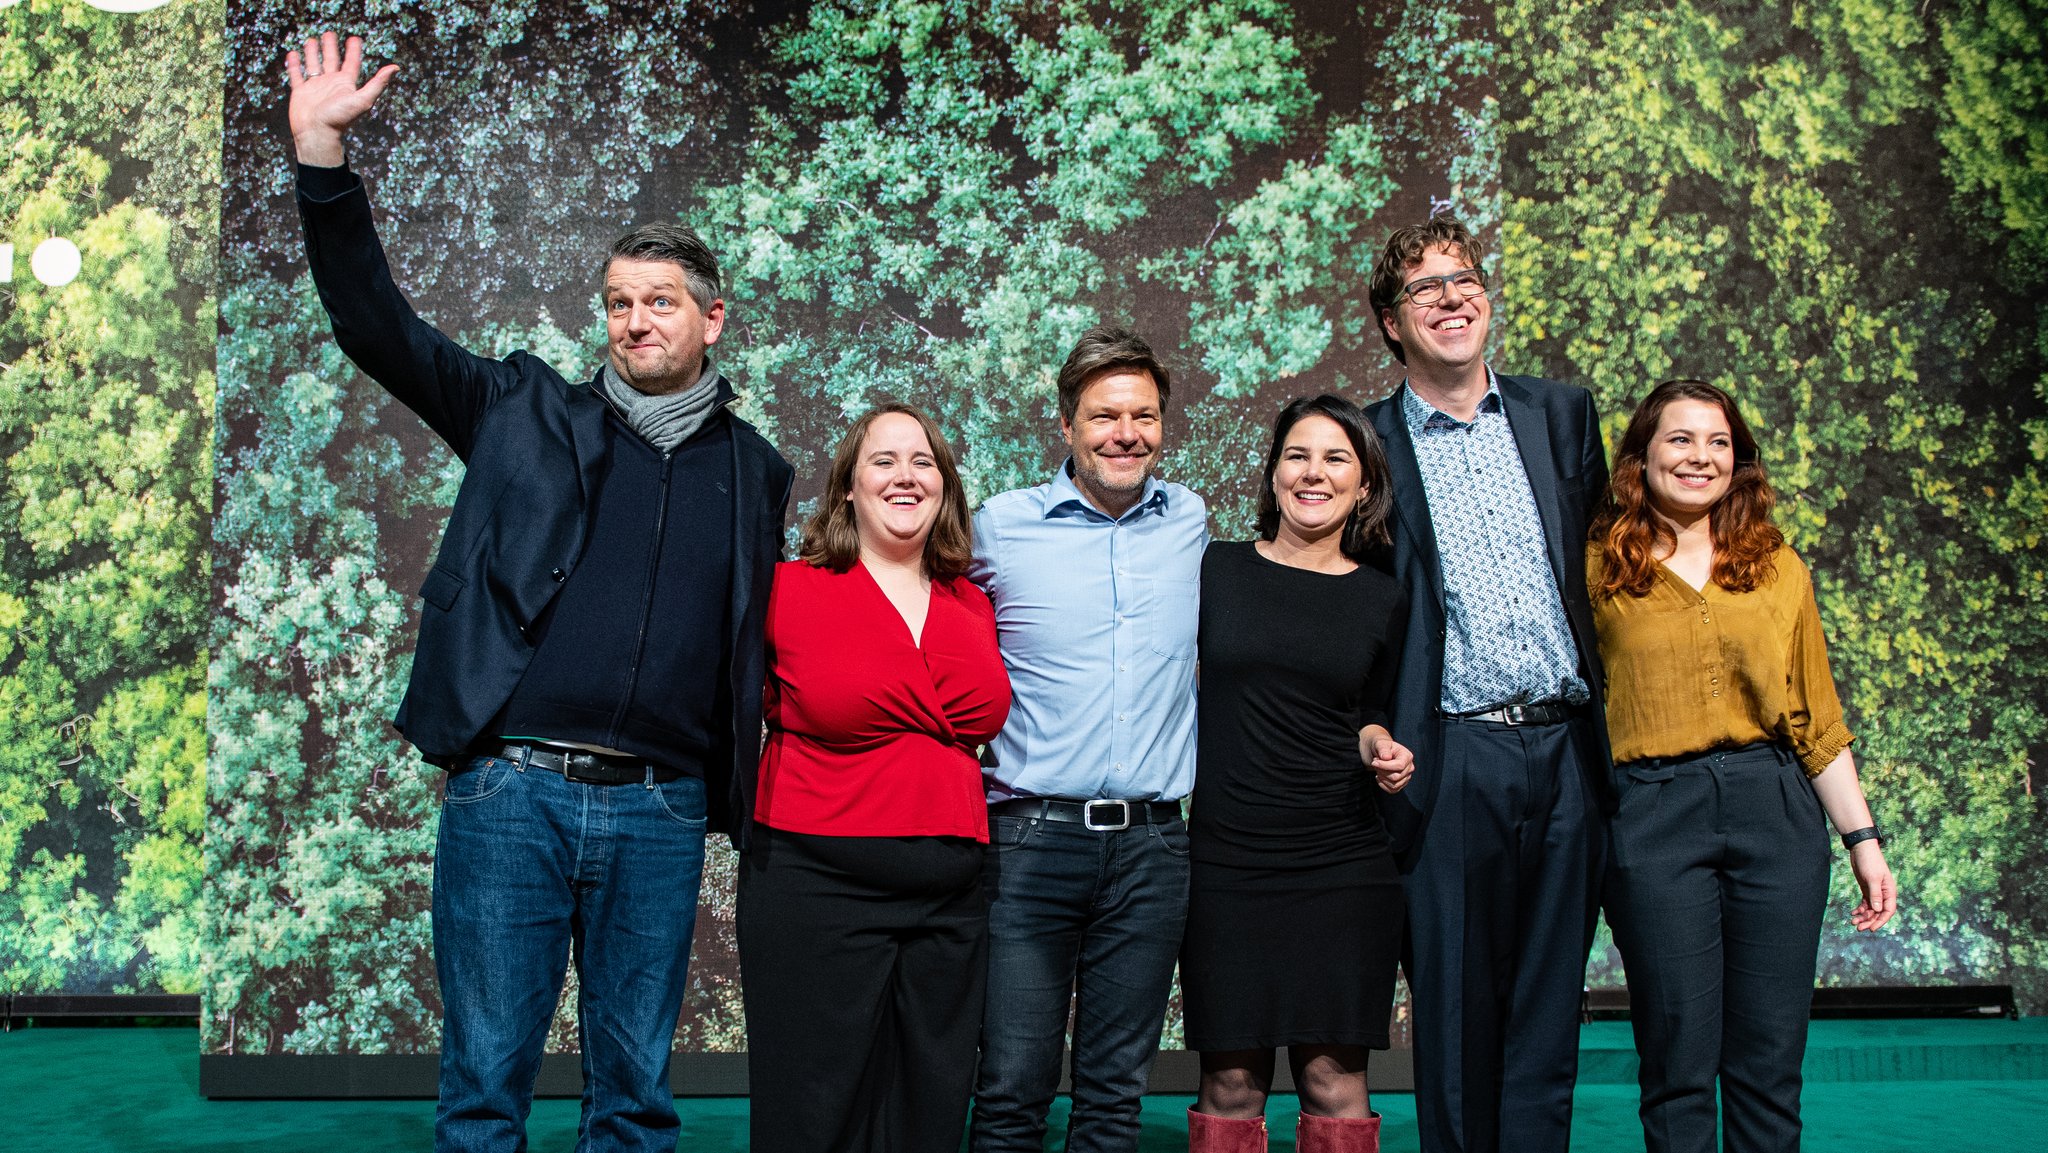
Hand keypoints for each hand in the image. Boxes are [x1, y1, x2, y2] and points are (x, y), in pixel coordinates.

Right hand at [285, 32, 397, 166]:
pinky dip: (294, 64)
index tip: (354, 38)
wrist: (317, 134)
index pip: (351, 63)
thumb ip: (378, 83)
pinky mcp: (301, 92)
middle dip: (331, 46)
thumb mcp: (362, 99)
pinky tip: (293, 54)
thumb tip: (396, 67)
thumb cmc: (339, 119)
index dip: (354, 50)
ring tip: (311, 40)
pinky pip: (297, 75)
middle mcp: (331, 84)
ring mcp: (315, 88)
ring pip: (313, 64)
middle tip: (330, 33)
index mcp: (346, 84)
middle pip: (331, 60)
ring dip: (313, 52)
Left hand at [1364, 732, 1414, 793]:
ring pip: (1394, 785)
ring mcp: (1406, 777)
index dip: (1385, 766)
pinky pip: (1392, 790)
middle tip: (1375, 763)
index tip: (1374, 762)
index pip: (1400, 766)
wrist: (1377, 752)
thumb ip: (1383, 749)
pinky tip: (1379, 777)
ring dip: (1382, 778)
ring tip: (1378, 769)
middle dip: (1382, 771)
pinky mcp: (1400, 784)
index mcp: (1407, 756)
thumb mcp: (1379, 744)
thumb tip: (1386, 758)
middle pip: (1396, 777)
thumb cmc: (1379, 746)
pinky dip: (1383, 785)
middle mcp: (1409, 767)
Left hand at [1847, 840, 1896, 931]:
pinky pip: (1865, 903)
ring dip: (1863, 917)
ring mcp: (1875, 892)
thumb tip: (1877, 910)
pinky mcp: (1866, 889)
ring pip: (1871, 909)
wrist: (1861, 849)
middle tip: (1858, 928)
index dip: (1881, 921)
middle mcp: (1884, 893)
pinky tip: (1853, 914)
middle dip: (1869, 921)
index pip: (1888, 911)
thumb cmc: (1870, 862)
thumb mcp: (1872, 878)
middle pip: (1878, 912)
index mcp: (1889, 891)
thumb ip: (1875, 894)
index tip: (1872, 929)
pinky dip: (1859, 910)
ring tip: (1853, 922)